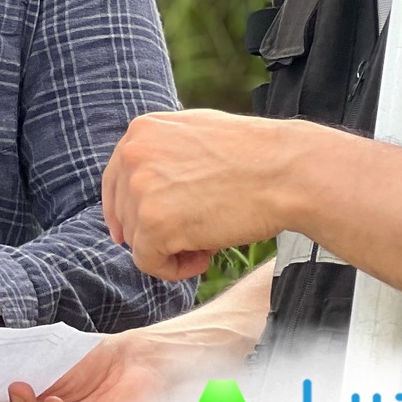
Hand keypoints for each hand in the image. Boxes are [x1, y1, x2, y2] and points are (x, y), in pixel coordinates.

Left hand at [102, 110, 311, 279]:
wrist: (286, 172)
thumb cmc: (254, 155)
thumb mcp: (195, 133)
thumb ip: (162, 150)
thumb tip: (138, 179)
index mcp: (141, 131)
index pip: (115, 179)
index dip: (126, 210)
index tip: (137, 232)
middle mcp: (133, 156)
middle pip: (125, 212)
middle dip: (157, 230)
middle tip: (197, 233)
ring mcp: (140, 189)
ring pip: (137, 239)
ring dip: (170, 248)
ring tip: (208, 241)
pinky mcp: (154, 224)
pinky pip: (148, 262)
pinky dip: (173, 269)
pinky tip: (203, 259)